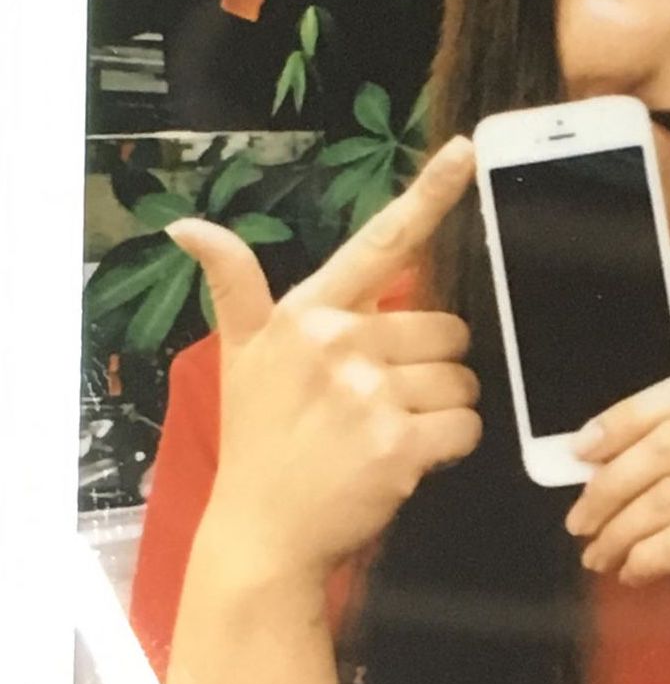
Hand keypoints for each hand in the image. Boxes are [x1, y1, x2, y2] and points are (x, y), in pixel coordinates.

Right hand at [168, 136, 479, 588]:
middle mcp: (341, 343)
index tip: (467, 150)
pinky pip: (465, 426)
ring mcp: (370, 395)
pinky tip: (409, 459)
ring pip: (461, 380)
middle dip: (433, 366)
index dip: (430, 194)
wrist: (261, 533)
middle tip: (387, 402)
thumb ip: (233, 286)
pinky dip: (451, 446)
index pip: (380, 242)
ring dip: (443, 409)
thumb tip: (187, 227)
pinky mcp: (399, 445)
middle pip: (446, 329)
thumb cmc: (258, 443)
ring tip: (391, 432)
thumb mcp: (238, 357)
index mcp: (309, 313)